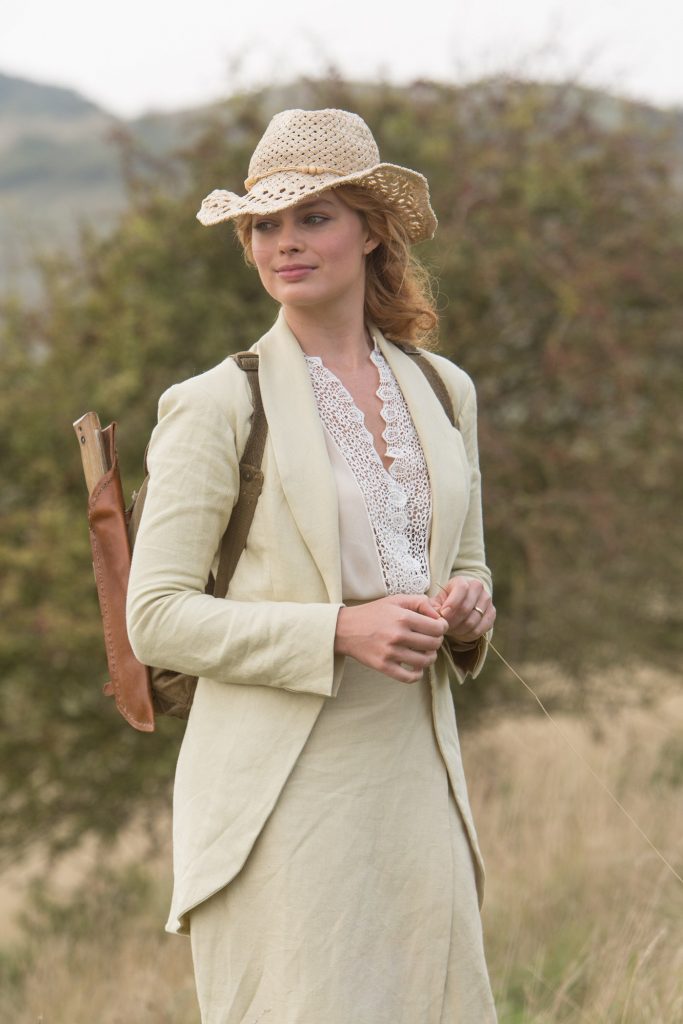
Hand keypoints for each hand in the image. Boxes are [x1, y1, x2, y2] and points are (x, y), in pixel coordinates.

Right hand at [334, 594, 448, 683]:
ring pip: (424, 661)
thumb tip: (439, 615)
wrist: (345, 629)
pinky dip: (417, 674)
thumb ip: (420, 602)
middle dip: (437, 642)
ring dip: (429, 658)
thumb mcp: (396, 600)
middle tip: (431, 639)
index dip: (442, 628)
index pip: (437, 628)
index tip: (438, 628)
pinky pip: (410, 677)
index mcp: (403, 617)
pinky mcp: (383, 666)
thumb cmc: (373, 613)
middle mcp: (398, 635)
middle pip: (433, 644)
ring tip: (425, 653)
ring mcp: (390, 653)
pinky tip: (416, 667)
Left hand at [430, 577, 494, 643]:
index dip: (452, 603)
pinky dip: (468, 635)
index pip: (462, 589)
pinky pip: (481, 629)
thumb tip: (435, 617)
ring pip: (473, 620)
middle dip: (452, 621)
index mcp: (462, 581)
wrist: (457, 608)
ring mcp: (487, 600)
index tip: (443, 615)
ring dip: (459, 629)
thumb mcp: (434, 603)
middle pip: (466, 608)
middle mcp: (477, 588)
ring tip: (450, 630)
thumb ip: (431, 608)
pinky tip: (460, 633)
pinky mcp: (492, 613)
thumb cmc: (443, 605)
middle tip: (443, 627)